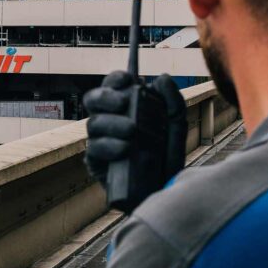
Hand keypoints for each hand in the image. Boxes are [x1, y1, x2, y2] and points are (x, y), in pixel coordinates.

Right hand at [83, 71, 187, 195]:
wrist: (164, 190)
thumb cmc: (166, 157)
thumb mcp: (175, 127)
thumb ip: (172, 101)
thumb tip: (161, 77)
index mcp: (123, 108)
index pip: (111, 86)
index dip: (115, 79)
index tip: (128, 79)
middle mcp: (107, 121)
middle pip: (92, 99)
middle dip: (105, 96)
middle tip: (123, 102)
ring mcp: (100, 141)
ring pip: (92, 123)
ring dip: (112, 123)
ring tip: (132, 131)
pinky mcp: (96, 163)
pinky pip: (93, 149)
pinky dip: (109, 146)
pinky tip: (124, 149)